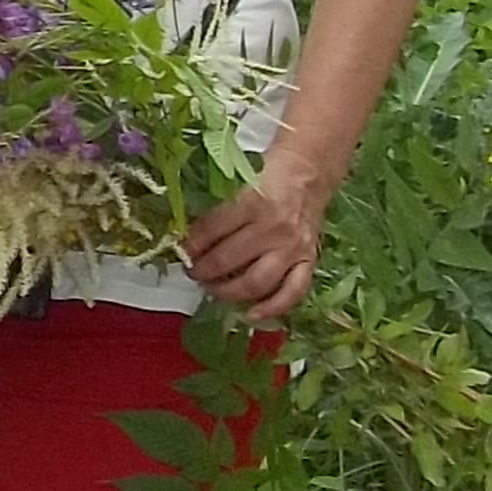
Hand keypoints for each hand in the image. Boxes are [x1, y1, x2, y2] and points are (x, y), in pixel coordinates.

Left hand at [186, 156, 332, 318]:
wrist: (307, 175)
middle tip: (193, 273)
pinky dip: (272, 308)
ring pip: (257, 282)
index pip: (212, 230)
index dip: (191, 246)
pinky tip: (251, 314)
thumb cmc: (266, 179)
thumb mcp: (236, 186)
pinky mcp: (310, 260)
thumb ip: (215, 214)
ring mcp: (293, 248)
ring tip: (212, 289)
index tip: (181, 253)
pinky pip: (293, 292)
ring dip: (228, 291)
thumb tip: (186, 240)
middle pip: (229, 260)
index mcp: (253, 203)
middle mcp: (275, 228)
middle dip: (204, 271)